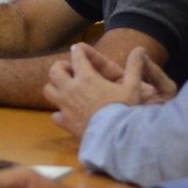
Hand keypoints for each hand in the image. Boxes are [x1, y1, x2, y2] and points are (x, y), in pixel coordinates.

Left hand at [43, 44, 166, 137]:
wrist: (113, 137)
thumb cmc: (123, 110)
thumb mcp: (132, 87)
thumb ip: (134, 67)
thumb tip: (139, 49)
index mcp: (87, 78)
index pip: (76, 57)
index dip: (77, 50)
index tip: (77, 49)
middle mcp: (71, 89)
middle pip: (54, 71)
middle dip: (60, 67)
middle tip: (68, 70)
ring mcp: (65, 106)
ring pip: (48, 90)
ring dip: (54, 87)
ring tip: (63, 88)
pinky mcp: (64, 122)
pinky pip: (54, 115)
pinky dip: (59, 113)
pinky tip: (67, 114)